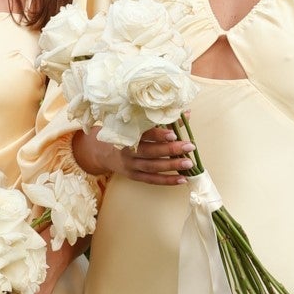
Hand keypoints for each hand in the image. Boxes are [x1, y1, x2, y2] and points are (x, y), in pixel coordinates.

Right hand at [73, 125, 192, 185]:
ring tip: (189, 164)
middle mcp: (128, 150)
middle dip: (171, 150)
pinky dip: (167, 180)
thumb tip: (187, 113)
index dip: (158, 134)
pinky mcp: (134, 176)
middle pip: (150, 151)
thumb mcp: (138, 124)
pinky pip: (152, 180)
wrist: (103, 152)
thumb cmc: (125, 134)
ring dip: (172, 166)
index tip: (173, 133)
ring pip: (152, 167)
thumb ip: (162, 120)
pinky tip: (182, 179)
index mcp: (128, 134)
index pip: (144, 134)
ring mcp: (131, 165)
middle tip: (189, 146)